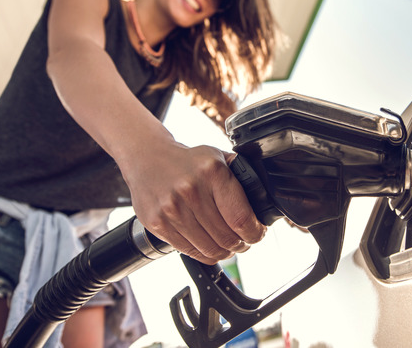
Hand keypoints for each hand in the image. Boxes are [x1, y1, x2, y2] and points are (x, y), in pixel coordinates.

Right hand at [124, 143, 265, 264]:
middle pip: (227, 238)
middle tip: (244, 241)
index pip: (241, 218)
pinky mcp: (157, 223)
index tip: (257, 234)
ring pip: (210, 249)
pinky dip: (205, 254)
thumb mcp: (219, 158)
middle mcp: (191, 190)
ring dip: (225, 252)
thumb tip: (264, 203)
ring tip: (227, 245)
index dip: (255, 233)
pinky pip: (189, 251)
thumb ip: (241, 176)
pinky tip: (209, 245)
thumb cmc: (188, 161)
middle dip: (241, 244)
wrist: (147, 158)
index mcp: (212, 172)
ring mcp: (172, 209)